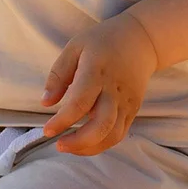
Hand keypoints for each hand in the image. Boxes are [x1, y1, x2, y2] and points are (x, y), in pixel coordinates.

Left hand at [41, 13, 158, 155]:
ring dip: (90, 147)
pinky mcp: (133, 109)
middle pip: (101, 125)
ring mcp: (127, 102)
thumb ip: (58, 75)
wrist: (141, 40)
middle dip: (79, 142)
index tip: (47, 130)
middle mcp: (114, 90)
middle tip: (59, 145)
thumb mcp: (75, 47)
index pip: (80, 103)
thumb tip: (46, 103)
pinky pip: (120, 134)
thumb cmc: (103, 42)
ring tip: (70, 147)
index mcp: (97, 71)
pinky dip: (102, 144)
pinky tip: (85, 143)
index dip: (62, 121)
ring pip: (113, 135)